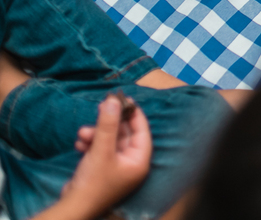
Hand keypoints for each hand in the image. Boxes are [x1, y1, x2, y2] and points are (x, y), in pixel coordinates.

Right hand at [59, 97, 151, 216]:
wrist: (73, 207)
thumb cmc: (93, 182)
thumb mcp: (101, 150)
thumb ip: (108, 125)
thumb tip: (113, 101)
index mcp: (139, 160)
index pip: (142, 131)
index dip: (133, 114)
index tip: (125, 99)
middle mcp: (131, 163)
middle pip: (124, 134)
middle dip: (109, 124)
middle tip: (101, 107)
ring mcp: (116, 166)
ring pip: (109, 141)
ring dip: (96, 134)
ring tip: (82, 133)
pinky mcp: (102, 168)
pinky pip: (100, 149)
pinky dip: (90, 144)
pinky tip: (79, 143)